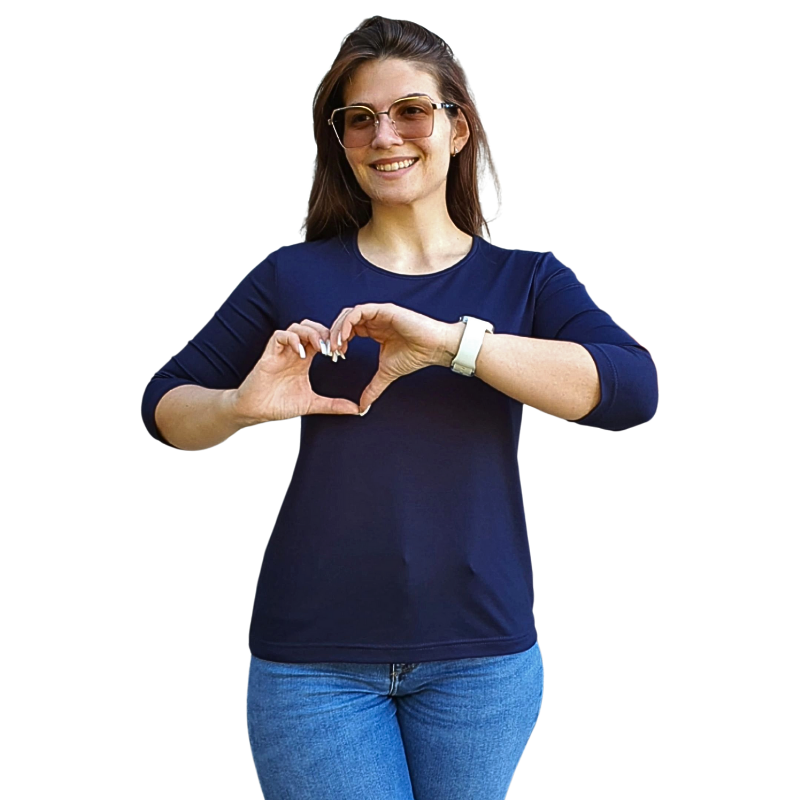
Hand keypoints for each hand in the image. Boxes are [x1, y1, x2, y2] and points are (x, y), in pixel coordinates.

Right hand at [231, 319, 361, 422]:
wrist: (255, 411)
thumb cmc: (279, 404)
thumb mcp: (312, 404)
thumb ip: (334, 405)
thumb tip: (357, 410)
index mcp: (304, 359)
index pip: (321, 338)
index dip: (333, 341)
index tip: (342, 354)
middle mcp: (294, 352)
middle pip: (311, 326)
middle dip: (324, 333)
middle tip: (333, 349)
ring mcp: (281, 351)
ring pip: (297, 327)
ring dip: (311, 334)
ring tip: (320, 348)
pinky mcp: (269, 354)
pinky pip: (280, 336)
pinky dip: (292, 339)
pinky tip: (301, 352)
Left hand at [327, 302, 453, 411]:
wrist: (433, 348)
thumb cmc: (415, 355)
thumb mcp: (386, 374)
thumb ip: (373, 388)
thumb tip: (363, 407)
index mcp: (373, 330)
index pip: (347, 330)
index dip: (338, 342)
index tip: (335, 357)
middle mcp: (374, 319)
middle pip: (344, 321)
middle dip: (334, 335)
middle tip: (331, 352)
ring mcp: (378, 313)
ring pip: (348, 314)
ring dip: (339, 329)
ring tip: (337, 346)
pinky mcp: (384, 310)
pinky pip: (359, 311)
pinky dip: (348, 323)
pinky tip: (346, 338)